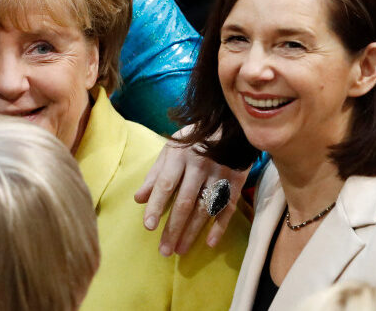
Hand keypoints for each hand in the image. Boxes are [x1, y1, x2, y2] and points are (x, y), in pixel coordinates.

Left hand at [134, 124, 248, 255]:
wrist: (231, 124)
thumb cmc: (195, 137)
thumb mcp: (171, 148)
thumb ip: (155, 173)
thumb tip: (139, 198)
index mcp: (179, 156)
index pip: (165, 185)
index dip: (157, 206)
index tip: (149, 226)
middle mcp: (199, 166)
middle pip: (184, 202)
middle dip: (173, 228)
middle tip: (164, 250)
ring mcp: (219, 174)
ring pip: (204, 209)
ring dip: (192, 232)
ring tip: (180, 250)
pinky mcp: (236, 181)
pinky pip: (227, 208)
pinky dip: (220, 226)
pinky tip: (210, 243)